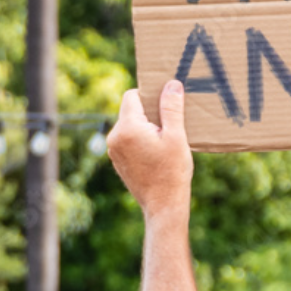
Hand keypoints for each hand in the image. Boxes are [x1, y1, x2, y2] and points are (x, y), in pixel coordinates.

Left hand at [107, 80, 193, 219]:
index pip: (132, 95)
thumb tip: (171, 84)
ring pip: (130, 126)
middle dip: (150, 114)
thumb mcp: (177, 136)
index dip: (150, 95)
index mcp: (127, 128)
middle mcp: (114, 137)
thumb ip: (171, 108)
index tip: (166, 104)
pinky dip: (141, 140)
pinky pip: (128, 140)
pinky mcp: (117, 161)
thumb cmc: (172, 171)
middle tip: (170, 127)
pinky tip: (157, 153)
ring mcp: (113, 150)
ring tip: (165, 142)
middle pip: (131, 111)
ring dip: (146, 127)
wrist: (163, 205)